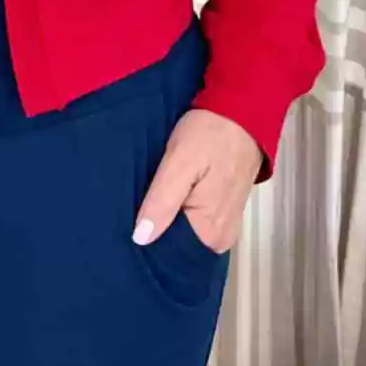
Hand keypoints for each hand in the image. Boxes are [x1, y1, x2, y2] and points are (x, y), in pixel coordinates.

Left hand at [132, 108, 262, 253]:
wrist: (242, 111)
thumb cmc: (209, 135)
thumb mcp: (179, 163)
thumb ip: (161, 202)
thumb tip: (140, 239)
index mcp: (210, 234)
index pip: (170, 255)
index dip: (147, 243)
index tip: (122, 232)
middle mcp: (221, 238)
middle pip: (179, 245)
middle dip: (155, 232)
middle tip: (126, 216)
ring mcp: (225, 223)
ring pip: (185, 231)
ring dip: (166, 221)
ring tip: (138, 208)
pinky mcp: (224, 207)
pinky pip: (195, 219)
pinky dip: (178, 212)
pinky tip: (160, 200)